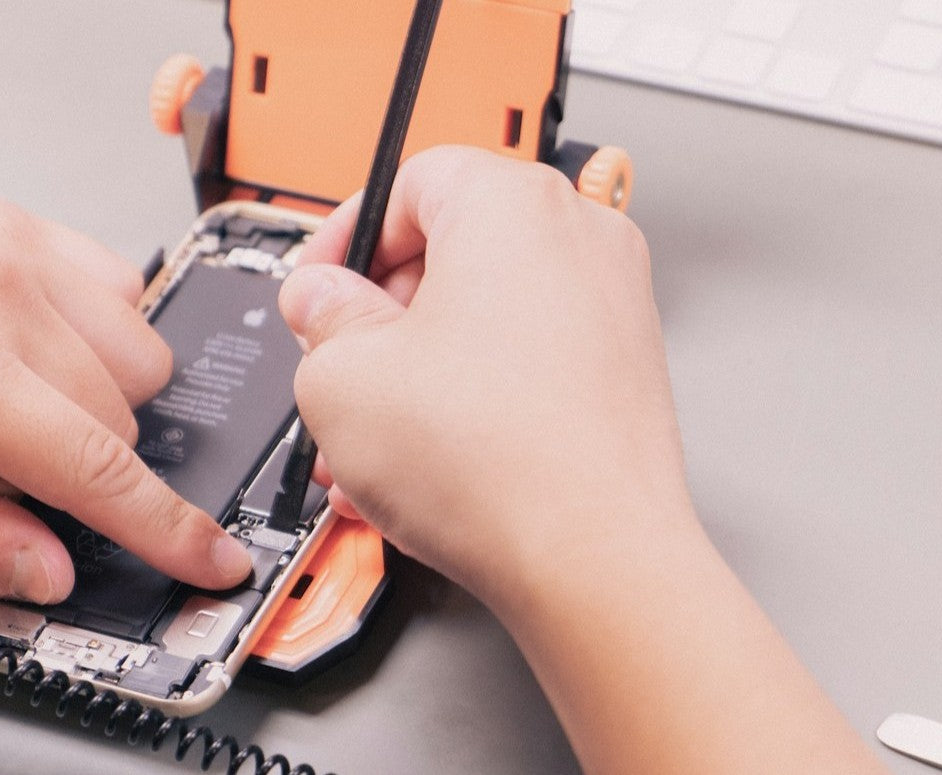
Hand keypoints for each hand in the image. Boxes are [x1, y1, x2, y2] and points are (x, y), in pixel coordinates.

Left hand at [0, 196, 250, 602]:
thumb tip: (43, 567)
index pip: (98, 469)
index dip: (165, 529)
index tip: (211, 555)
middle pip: (122, 418)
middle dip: (72, 464)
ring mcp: (8, 241)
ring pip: (137, 350)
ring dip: (90, 397)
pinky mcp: (12, 220)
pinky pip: (118, 286)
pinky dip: (92, 334)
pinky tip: (22, 352)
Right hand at [280, 148, 883, 774]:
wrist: (593, 559)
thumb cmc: (496, 465)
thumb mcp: (342, 377)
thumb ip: (319, 318)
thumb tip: (320, 300)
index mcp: (511, 205)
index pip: (410, 180)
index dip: (347, 237)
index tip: (318, 285)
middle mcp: (577, 238)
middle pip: (450, 248)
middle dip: (381, 314)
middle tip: (342, 363)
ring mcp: (612, 305)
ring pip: (483, 315)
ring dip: (418, 368)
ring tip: (377, 434)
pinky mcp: (623, 369)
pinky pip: (525, 361)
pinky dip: (473, 395)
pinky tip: (429, 455)